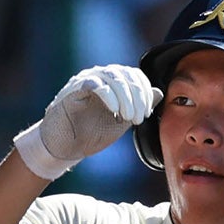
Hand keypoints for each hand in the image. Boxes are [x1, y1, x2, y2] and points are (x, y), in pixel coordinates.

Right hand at [14, 65, 161, 180]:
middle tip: (139, 119)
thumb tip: (158, 93)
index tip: (146, 115)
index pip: (135, 76)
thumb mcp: (121, 122)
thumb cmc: (91, 134)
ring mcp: (87, 79)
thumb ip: (138, 107)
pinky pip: (95, 84)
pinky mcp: (75, 88)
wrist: (65, 147)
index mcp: (113, 82)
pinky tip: (114, 111)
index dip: (145, 93)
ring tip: (129, 118)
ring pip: (114, 77)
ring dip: (126, 98)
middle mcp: (101, 75)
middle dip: (138, 97)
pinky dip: (108, 96)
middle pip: (127, 75)